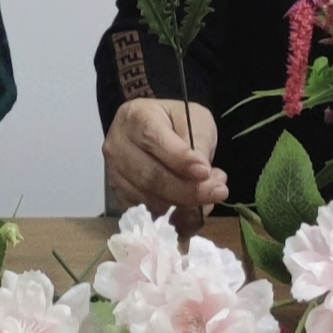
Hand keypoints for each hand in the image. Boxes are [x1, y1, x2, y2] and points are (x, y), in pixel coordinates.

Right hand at [103, 98, 225, 224]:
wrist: (156, 129)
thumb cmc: (177, 122)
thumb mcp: (196, 119)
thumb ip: (198, 143)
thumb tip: (202, 176)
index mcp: (136, 117)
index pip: (154, 141)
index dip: (181, 160)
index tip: (206, 172)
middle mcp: (118, 146)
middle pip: (150, 177)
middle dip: (188, 190)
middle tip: (217, 191)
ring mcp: (115, 173)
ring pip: (149, 199)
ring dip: (183, 204)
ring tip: (208, 194)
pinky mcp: (119, 195)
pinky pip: (146, 213)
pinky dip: (172, 215)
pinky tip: (189, 205)